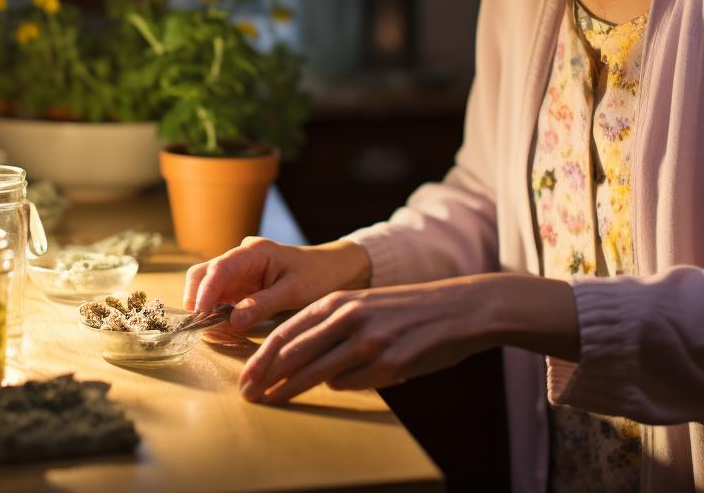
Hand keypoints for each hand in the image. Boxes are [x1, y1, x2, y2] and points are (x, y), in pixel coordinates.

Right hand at [183, 237, 371, 330]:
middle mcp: (241, 257)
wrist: (333, 270)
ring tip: (209, 330)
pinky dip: (213, 311)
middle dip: (196, 298)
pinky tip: (219, 327)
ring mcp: (238, 270)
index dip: (205, 292)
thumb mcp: (294, 292)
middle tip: (199, 326)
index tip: (200, 316)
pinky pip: (218, 296)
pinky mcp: (240, 285)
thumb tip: (232, 321)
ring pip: (206, 285)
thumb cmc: (318, 276)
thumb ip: (263, 304)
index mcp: (254, 252)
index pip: (219, 269)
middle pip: (203, 273)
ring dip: (203, 306)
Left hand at [238, 277, 495, 404]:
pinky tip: (336, 388)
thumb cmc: (406, 310)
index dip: (262, 358)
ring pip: (317, 372)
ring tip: (273, 401)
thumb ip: (331, 325)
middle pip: (293, 353)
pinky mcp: (389, 364)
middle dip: (266, 376)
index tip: (245, 378)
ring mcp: (369, 342)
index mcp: (340, 302)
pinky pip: (351, 383)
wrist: (458, 308)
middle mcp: (349, 319)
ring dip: (291, 389)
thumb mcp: (364, 305)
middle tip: (248, 395)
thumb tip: (299, 359)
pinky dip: (340, 387)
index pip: (287, 332)